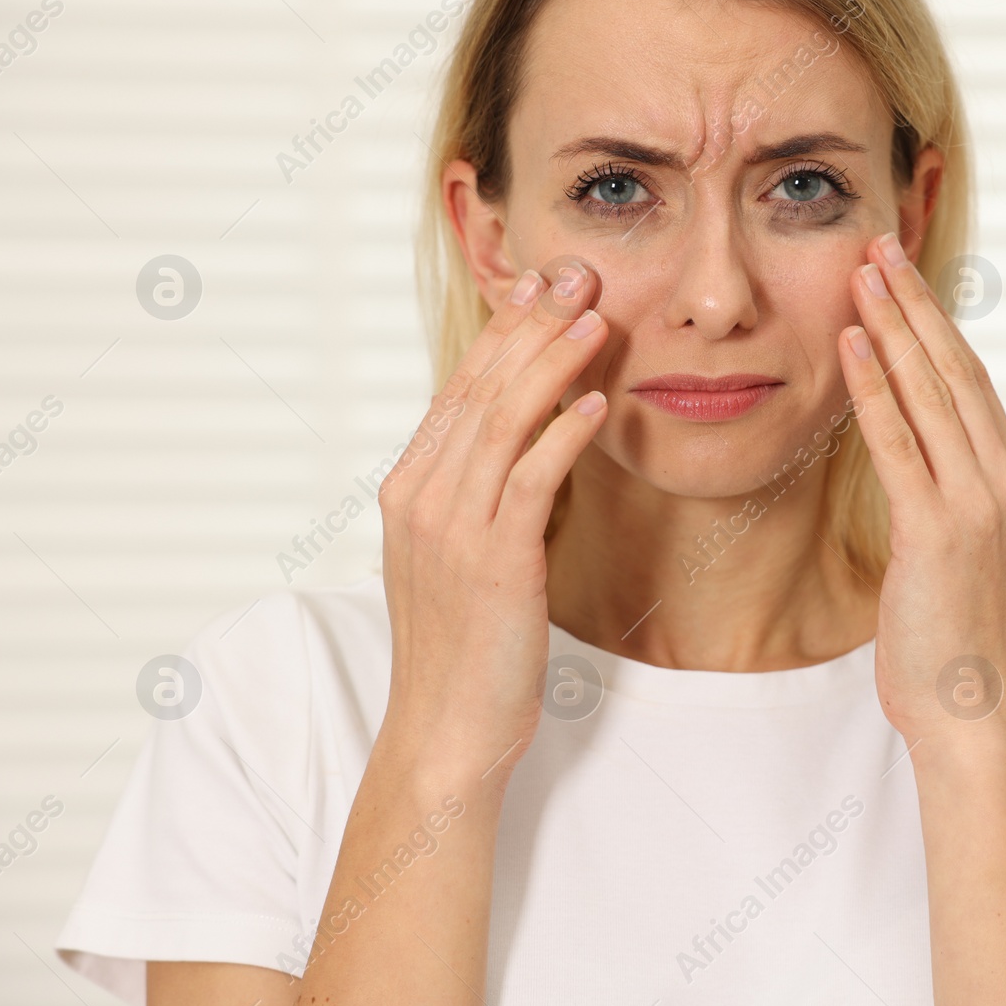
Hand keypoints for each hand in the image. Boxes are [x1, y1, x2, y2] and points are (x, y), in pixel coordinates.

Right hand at [376, 259, 607, 782]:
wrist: (446, 731)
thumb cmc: (464, 647)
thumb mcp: (460, 556)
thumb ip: (479, 496)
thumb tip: (523, 444)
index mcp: (409, 488)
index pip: (458, 389)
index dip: (502, 333)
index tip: (539, 286)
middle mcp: (420, 496)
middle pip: (479, 389)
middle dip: (531, 326)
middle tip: (577, 274)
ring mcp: (451, 526)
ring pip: (502, 422)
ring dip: (552, 364)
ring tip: (596, 318)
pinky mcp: (492, 561)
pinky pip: (530, 481)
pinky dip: (562, 436)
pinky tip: (596, 404)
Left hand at [837, 233, 1005, 747]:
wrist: (968, 706)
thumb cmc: (949, 631)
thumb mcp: (954, 547)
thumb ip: (943, 489)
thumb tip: (912, 444)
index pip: (971, 379)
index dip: (936, 321)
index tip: (903, 274)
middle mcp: (1002, 478)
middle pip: (956, 369)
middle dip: (916, 303)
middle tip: (880, 245)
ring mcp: (974, 502)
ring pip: (931, 392)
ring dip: (894, 326)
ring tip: (862, 272)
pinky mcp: (936, 530)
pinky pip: (899, 443)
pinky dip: (874, 390)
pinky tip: (852, 345)